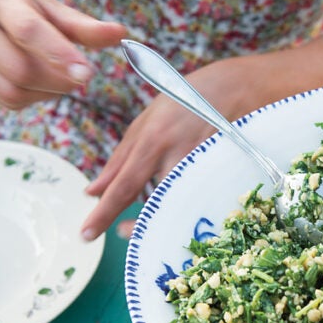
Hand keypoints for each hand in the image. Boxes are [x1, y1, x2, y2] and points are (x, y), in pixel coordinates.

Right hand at [0, 0, 125, 107]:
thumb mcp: (46, 8)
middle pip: (22, 70)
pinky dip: (30, 98)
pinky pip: (6, 102)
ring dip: (46, 92)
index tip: (86, 74)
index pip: (29, 30)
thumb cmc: (18, 8)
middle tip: (79, 73)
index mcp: (4, 0)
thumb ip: (81, 25)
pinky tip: (37, 82)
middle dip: (60, 79)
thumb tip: (120, 33)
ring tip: (56, 74)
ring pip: (12, 92)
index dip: (59, 54)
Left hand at [82, 90, 214, 238]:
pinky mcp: (223, 172)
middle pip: (155, 203)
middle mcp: (177, 154)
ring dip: (163, 219)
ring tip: (150, 223)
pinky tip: (181, 212)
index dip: (104, 213)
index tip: (86, 235)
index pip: (124, 185)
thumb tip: (92, 192)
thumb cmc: (183, 103)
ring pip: (180, 206)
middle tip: (123, 232)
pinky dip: (187, 210)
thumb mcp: (145, 123)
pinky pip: (202, 201)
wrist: (236, 87)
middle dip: (138, 225)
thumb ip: (118, 160)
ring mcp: (204, 165)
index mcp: (153, 141)